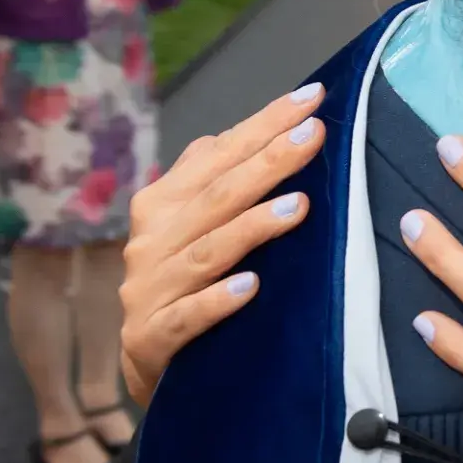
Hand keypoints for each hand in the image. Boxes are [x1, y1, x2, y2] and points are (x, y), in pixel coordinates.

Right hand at [118, 84, 325, 405]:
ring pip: (205, 252)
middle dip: (267, 163)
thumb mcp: (197, 226)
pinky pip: (186, 318)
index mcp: (164, 203)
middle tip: (314, 136)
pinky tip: (252, 287)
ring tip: (297, 207)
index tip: (312, 99)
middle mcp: (152, 240)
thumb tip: (272, 129)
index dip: (263, 124)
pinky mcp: (150, 338)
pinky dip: (217, 300)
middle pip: (216, 195)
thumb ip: (221, 180)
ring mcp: (148, 289)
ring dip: (251, 228)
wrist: (149, 363)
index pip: (218, 154)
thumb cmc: (186, 281)